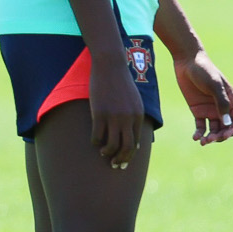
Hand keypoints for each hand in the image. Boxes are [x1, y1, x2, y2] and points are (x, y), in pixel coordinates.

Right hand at [88, 53, 145, 169]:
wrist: (111, 66)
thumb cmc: (122, 84)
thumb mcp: (135, 101)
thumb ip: (135, 119)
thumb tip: (136, 142)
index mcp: (139, 116)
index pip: (136, 143)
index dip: (130, 154)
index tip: (124, 160)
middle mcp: (128, 119)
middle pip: (126, 148)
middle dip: (121, 160)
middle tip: (114, 165)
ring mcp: (114, 117)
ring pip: (111, 145)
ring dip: (107, 153)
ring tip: (103, 153)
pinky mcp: (99, 114)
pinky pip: (97, 136)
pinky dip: (95, 142)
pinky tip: (94, 141)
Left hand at [173, 49, 232, 143]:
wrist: (187, 61)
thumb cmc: (204, 70)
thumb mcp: (215, 85)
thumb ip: (222, 103)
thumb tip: (227, 123)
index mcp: (230, 100)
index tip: (227, 135)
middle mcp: (221, 106)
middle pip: (226, 127)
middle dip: (221, 136)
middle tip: (212, 139)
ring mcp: (209, 109)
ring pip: (214, 129)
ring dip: (211, 137)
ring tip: (203, 141)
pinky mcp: (197, 110)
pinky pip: (201, 126)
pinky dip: (200, 133)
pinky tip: (196, 137)